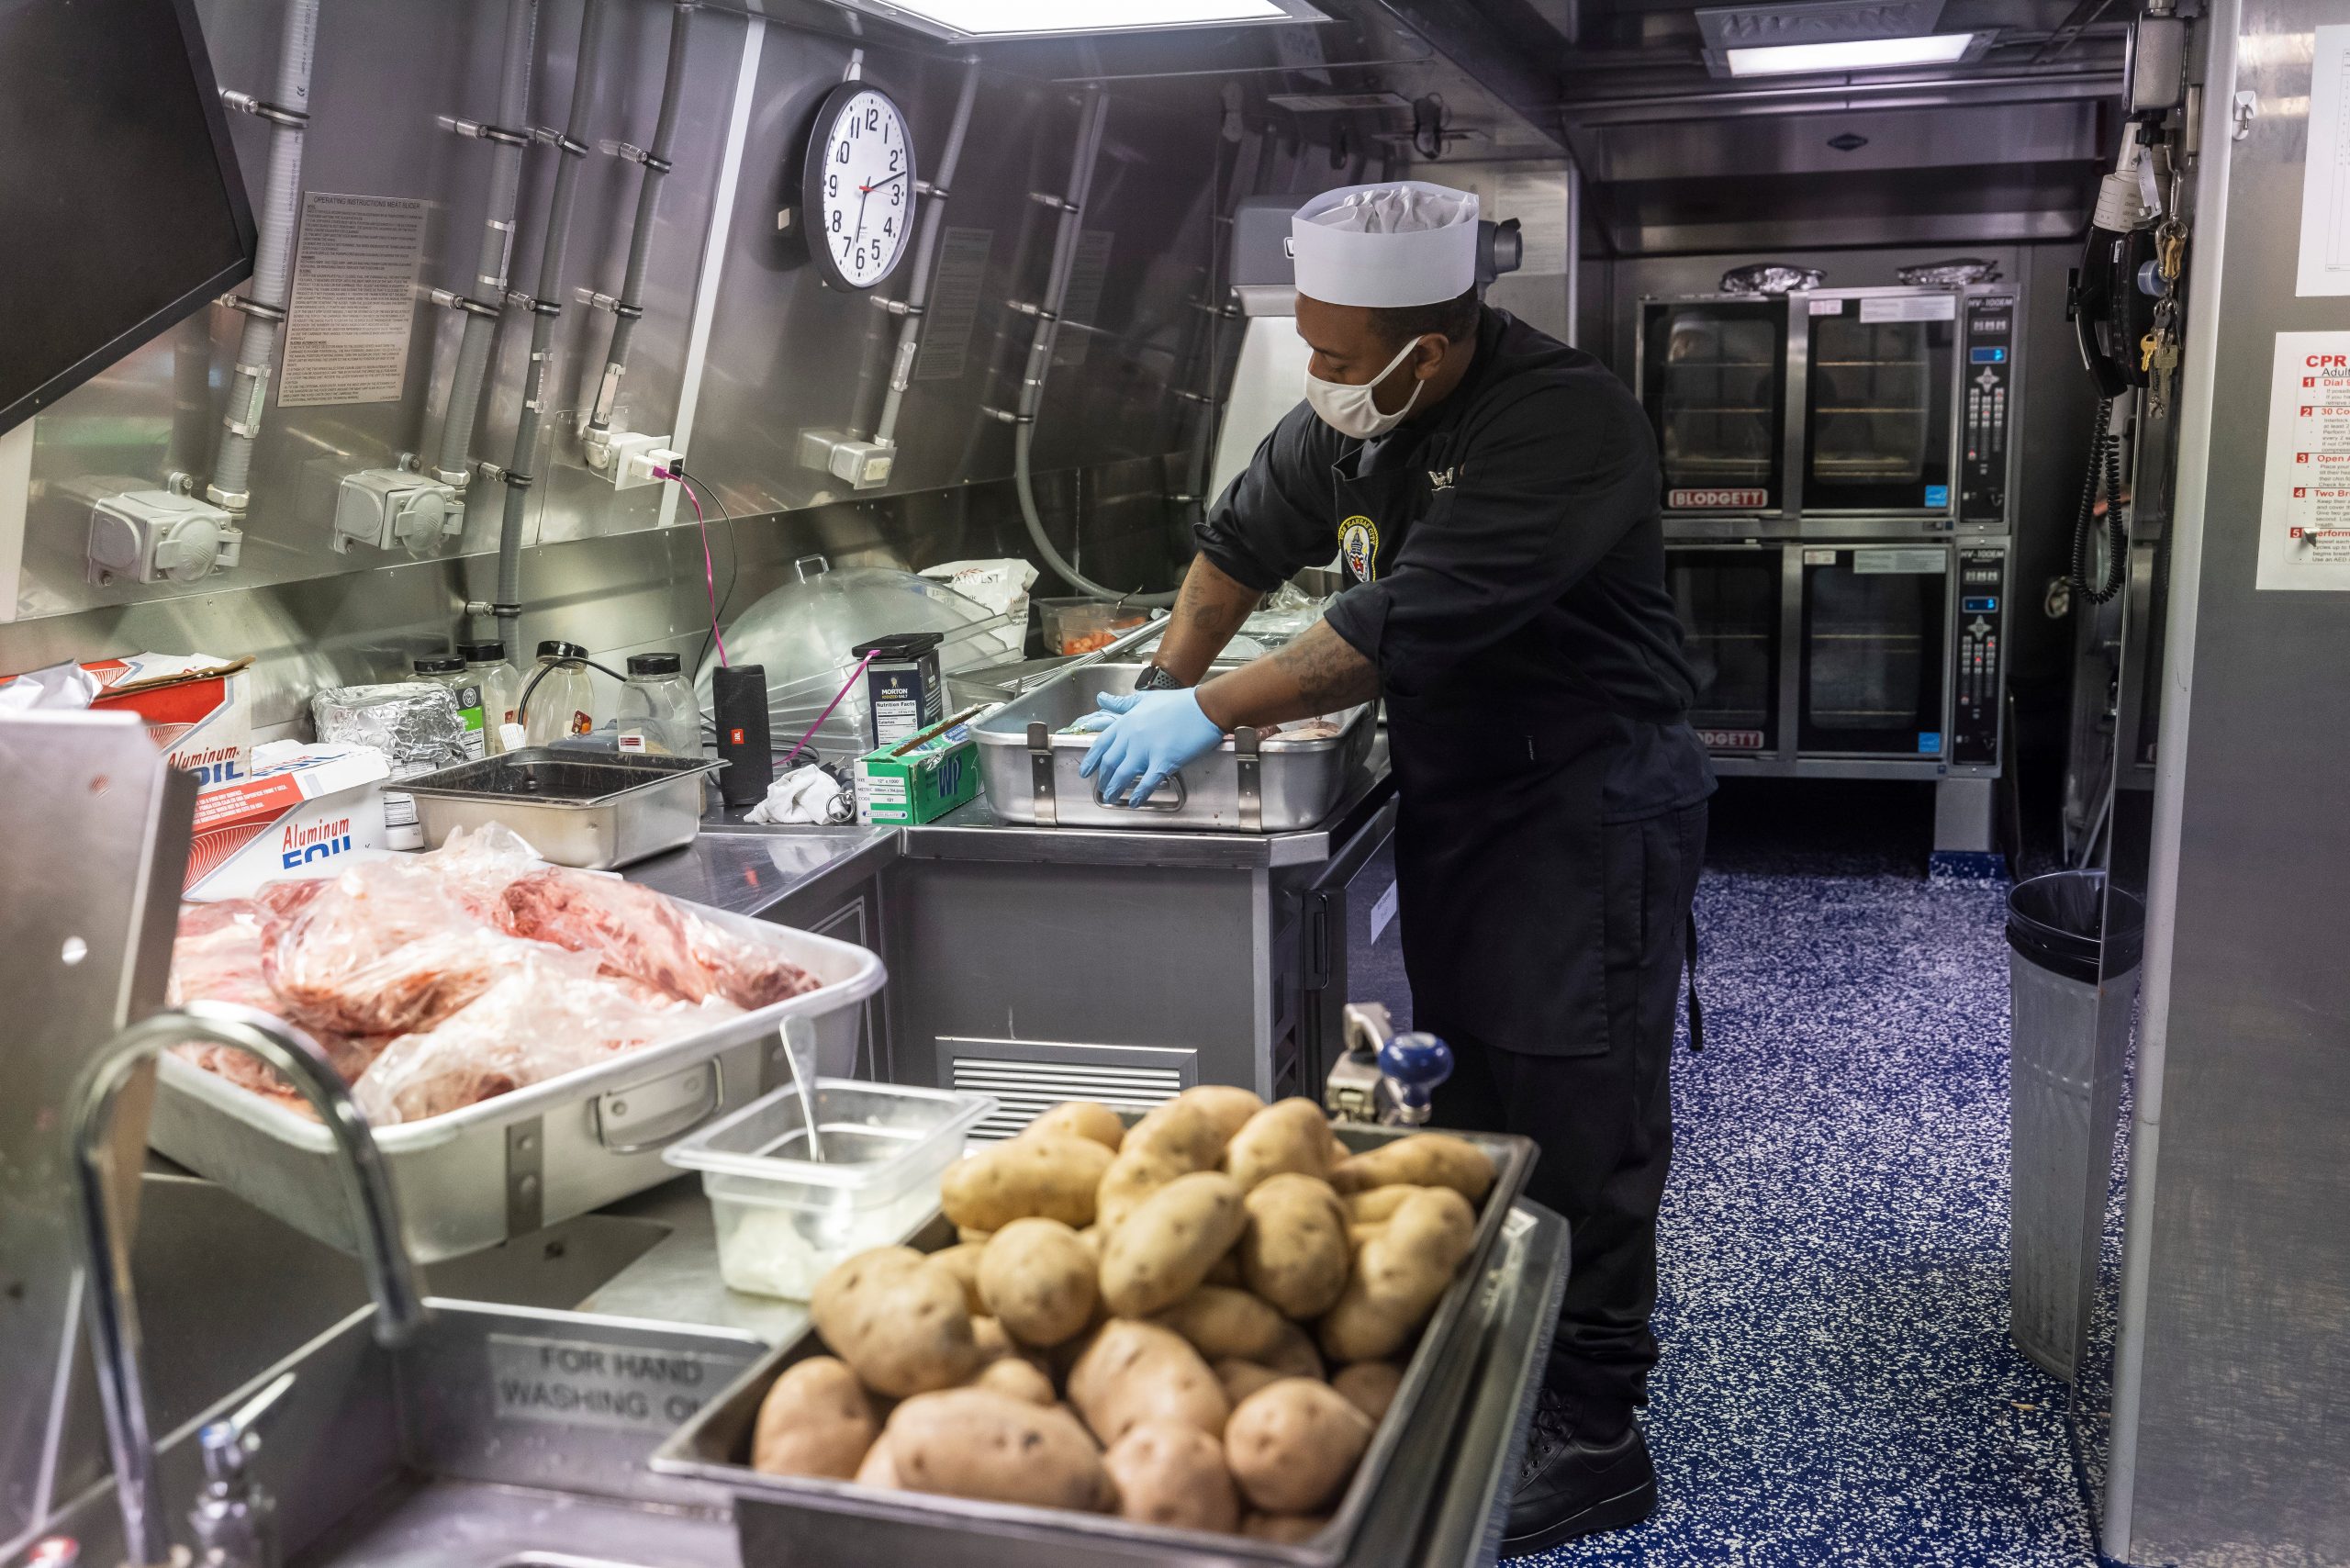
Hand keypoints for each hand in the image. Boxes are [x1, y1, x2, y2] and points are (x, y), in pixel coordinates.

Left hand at [1077, 689, 1223, 805]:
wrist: (1204, 707)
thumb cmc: (1179, 703)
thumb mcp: (1145, 699)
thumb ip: (1122, 703)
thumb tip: (1101, 698)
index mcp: (1127, 722)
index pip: (1102, 744)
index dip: (1091, 760)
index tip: (1085, 771)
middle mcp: (1132, 736)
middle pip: (1110, 762)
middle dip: (1103, 778)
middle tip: (1102, 788)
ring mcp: (1147, 749)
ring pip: (1123, 774)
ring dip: (1115, 789)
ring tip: (1112, 798)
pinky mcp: (1164, 760)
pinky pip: (1147, 782)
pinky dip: (1139, 794)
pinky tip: (1134, 802)